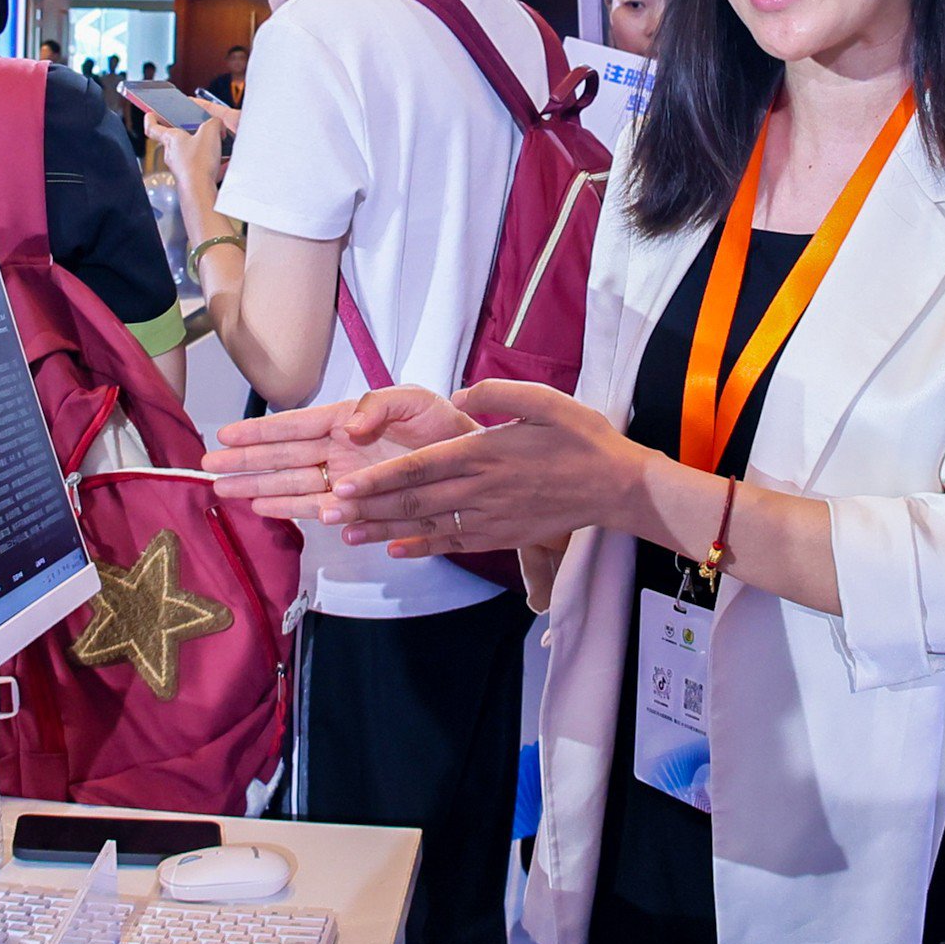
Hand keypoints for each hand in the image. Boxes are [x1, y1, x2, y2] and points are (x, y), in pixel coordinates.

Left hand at [129, 90, 235, 217]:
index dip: (151, 119)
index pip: (153, 127)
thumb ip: (213, 123)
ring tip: (214, 145)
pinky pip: (197, 165)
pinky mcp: (189, 177)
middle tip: (194, 127)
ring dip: (198, 148)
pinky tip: (220, 162)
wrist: (199, 189)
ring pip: (186, 152)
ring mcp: (179, 166)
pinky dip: (207, 162)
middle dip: (184, 132)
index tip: (150, 114)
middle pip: (173, 139)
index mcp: (171, 139)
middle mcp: (171, 153)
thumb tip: (217, 124)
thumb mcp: (210, 132)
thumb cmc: (197, 164)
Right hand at [203, 388, 474, 512]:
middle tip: (208, 470)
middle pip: (282, 457)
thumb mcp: (414, 401)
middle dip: (246, 463)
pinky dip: (291, 509)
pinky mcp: (356, 505)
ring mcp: (344, 479)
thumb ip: (378, 406)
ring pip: (292, 483)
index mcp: (346, 419)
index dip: (259, 432)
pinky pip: (317, 507)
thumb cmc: (443, 425)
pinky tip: (264, 508)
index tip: (225, 436)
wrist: (472, 464)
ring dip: (259, 487)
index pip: (294, 425)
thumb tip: (348, 428)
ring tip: (225, 492)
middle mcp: (338, 450)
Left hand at [320, 378, 651, 557]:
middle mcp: (480, 488)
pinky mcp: (501, 534)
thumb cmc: (581, 437)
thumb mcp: (544, 400)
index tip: (345, 485)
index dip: (378, 479)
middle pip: (413, 500)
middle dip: (367, 507)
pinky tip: (396, 550)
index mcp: (484, 452)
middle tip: (328, 511)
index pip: (419, 468)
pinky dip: (422, 547)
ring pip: (427, 525)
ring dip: (384, 530)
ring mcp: (490, 516)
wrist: (616, 485)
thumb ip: (497, 393)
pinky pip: (454, 543)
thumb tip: (458, 395)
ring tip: (347, 533)